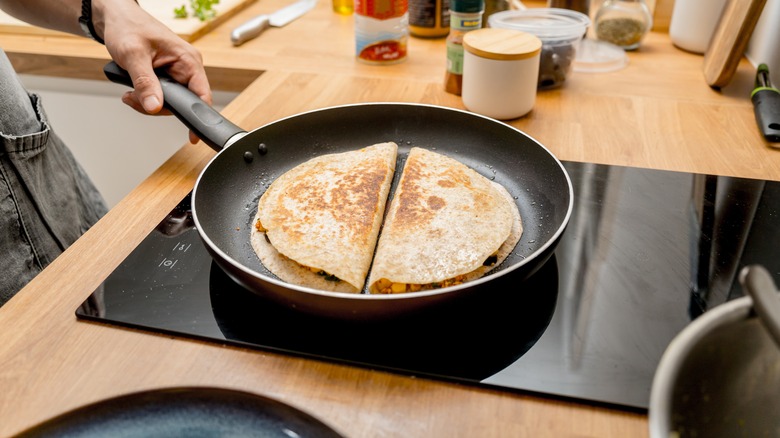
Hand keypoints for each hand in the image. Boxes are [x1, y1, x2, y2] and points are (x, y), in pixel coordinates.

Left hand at [95, 0, 211, 143]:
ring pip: (168, 102)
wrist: (115, 18)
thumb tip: (154, 106)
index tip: (193, 135)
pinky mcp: (165, 77)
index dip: (197, 116)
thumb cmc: (127, 26)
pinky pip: (160, 96)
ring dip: (147, 101)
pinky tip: (133, 90)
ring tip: (130, 92)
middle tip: (135, 99)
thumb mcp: (134, 55)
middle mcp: (186, 68)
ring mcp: (176, 73)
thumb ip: (145, 83)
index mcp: (188, 60)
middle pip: (181, 103)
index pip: (201, 95)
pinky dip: (145, 97)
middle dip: (156, 106)